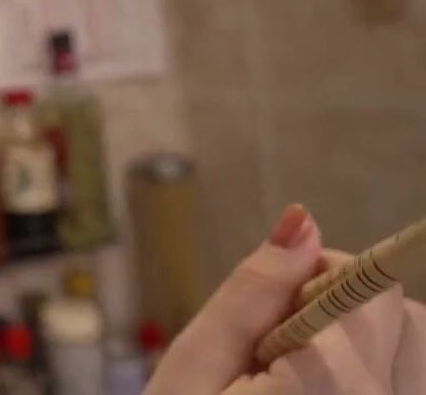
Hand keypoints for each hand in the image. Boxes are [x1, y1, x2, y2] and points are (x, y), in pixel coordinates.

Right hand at [146, 205, 425, 393]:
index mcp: (331, 386)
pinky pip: (408, 384)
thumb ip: (250, 293)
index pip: (370, 288)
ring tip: (300, 378)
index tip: (269, 312)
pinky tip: (324, 394)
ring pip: (415, 351)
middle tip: (276, 351)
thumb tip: (303, 221)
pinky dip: (378, 375)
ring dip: (368, 346)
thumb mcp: (195, 367)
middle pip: (402, 317)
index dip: (315, 279)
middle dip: (342, 312)